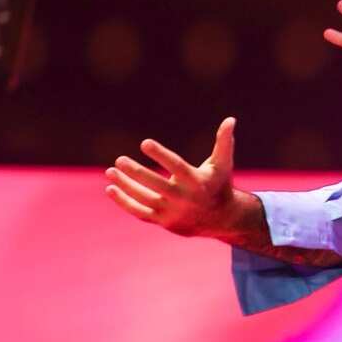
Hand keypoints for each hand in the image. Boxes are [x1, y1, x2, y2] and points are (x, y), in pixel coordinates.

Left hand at [104, 117, 244, 238]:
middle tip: (119, 160)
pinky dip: (124, 202)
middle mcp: (184, 198)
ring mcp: (173, 212)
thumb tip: (230, 119)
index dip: (160, 155)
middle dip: (136, 172)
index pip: (176, 167)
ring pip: (144, 199)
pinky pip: (140, 212)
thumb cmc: (219, 184)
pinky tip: (111, 188)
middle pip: (156, 185)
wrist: (222, 219)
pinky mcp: (164, 221)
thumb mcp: (223, 164)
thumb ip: (224, 141)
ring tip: (111, 170)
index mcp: (197, 182)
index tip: (144, 143)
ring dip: (126, 185)